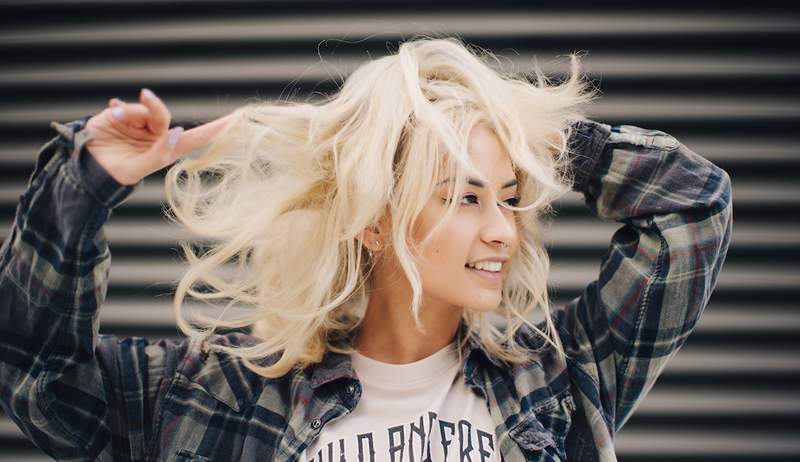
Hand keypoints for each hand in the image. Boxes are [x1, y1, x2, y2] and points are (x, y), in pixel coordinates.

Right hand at [83, 88, 234, 184]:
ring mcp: (139, 124)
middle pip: (161, 114)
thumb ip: (159, 152)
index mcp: (167, 149)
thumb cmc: (117, 172)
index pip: (197, 137)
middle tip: (144, 95)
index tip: (238, 119)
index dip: (217, 128)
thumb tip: (178, 131)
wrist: (86, 168)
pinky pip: (125, 105)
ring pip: (142, 109)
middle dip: (152, 105)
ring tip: (115, 118)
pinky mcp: (120, 115)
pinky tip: (112, 110)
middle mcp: (156, 135)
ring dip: (128, 110)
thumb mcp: (138, 168)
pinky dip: (119, 106)